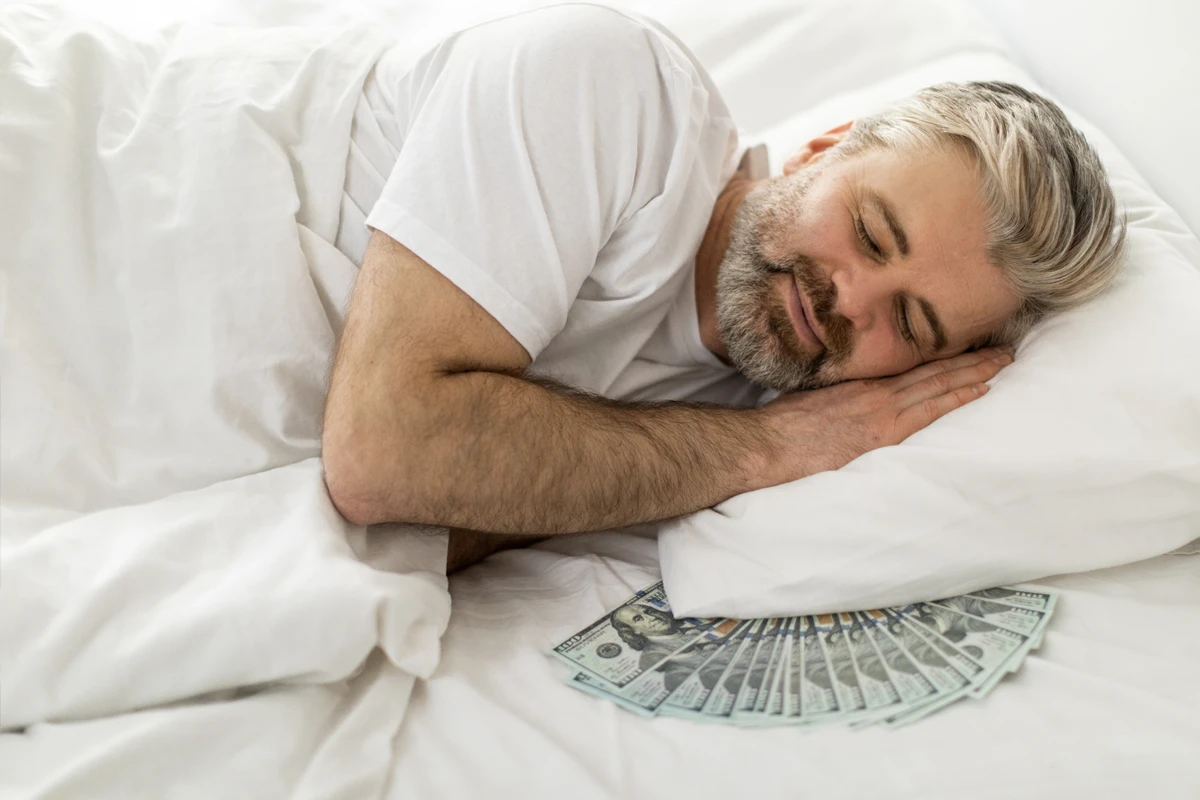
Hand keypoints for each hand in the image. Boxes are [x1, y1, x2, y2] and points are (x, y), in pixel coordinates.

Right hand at [754, 346, 1014, 486]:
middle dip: (968, 359)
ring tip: (1002, 361)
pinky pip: (929, 409)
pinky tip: (980, 388)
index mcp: (857, 384)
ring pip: (937, 383)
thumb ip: (837, 400)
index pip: (908, 366)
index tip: (966, 345)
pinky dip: (956, 395)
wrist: (766, 445)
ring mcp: (880, 409)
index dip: (939, 356)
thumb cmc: (778, 429)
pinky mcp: (882, 431)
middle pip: (930, 369)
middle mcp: (874, 390)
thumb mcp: (810, 403)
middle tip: (1002, 347)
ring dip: (973, 371)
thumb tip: (846, 403)